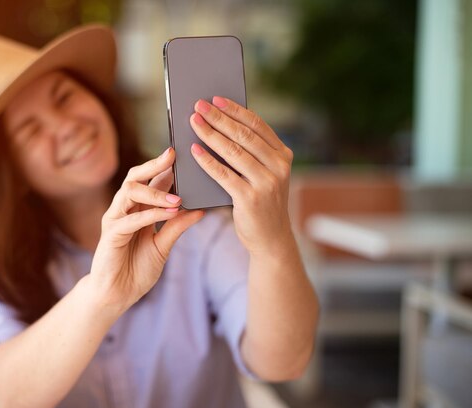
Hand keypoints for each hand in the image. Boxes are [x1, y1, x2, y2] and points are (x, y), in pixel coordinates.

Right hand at [89, 148, 204, 310]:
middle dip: (154, 164)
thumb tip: (200, 210)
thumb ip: (177, 227)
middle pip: (136, 177)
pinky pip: (130, 219)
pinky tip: (169, 213)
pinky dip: (150, 214)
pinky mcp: (110, 234)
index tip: (184, 154)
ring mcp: (115, 220)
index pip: (150, 181)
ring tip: (178, 198)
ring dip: (155, 192)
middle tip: (173, 156)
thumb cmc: (137, 270)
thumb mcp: (164, 246)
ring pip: (130, 191)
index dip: (165, 167)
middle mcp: (124, 209)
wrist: (118, 295)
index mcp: (137, 209)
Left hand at [189, 96, 293, 254]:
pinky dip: (207, 161)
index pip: (258, 125)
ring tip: (194, 122)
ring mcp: (267, 183)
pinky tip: (194, 150)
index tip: (216, 99)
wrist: (271, 239)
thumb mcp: (265, 174)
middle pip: (244, 135)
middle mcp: (279, 167)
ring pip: (233, 152)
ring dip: (211, 134)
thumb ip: (251, 153)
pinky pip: (224, 174)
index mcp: (283, 155)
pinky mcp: (251, 199)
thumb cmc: (261, 202)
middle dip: (219, 118)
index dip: (235, 110)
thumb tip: (220, 124)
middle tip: (199, 106)